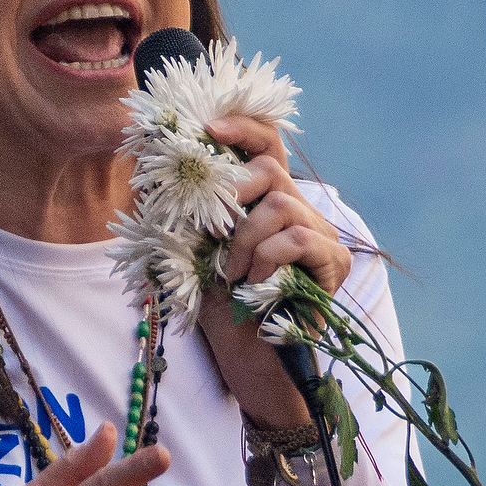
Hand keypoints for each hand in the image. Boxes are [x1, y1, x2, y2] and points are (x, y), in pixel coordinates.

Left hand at [192, 114, 352, 428]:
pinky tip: (254, 286)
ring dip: (244, 240)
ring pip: (279, 203)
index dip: (240, 125)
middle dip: (232, 192)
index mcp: (266, 197)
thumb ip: (184, 206)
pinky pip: (297, 236)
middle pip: (270, 165)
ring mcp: (321, 233)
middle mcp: (298, 207)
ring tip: (232, 275)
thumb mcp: (192, 247)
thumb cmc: (219, 304)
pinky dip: (266, 259)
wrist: (247, 359)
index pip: (265, 140)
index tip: (206, 127)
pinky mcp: (334, 261)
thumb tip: (151, 160)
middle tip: (213, 230)